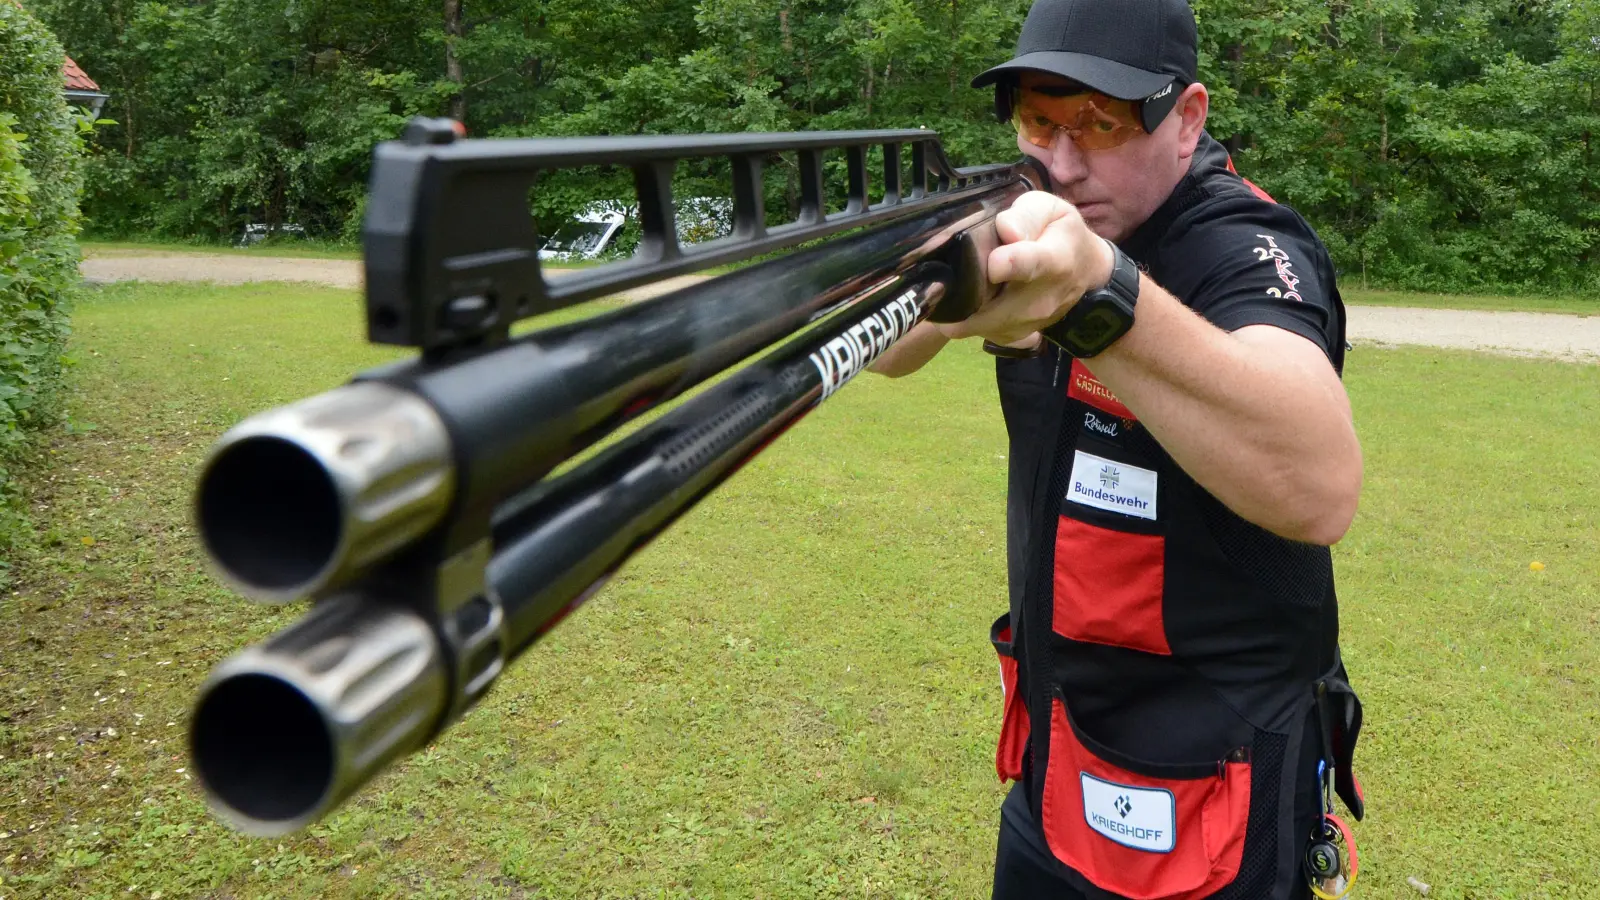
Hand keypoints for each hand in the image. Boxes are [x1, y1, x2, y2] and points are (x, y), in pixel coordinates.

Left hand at [938, 192, 1114, 345]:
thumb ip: (1026, 215)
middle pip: (993, 308)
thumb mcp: (1050, 210)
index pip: (1030, 265)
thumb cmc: (1061, 234)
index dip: (1010, 264)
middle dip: (962, 295)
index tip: (993, 263)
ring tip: (960, 284)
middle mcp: (1043, 299)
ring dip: (962, 308)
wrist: (1084, 271)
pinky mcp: (1016, 337)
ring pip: (978, 324)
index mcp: (1053, 260)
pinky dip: (969, 318)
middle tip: (944, 277)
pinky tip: (973, 298)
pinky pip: (979, 332)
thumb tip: (1005, 229)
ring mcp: (1029, 323)